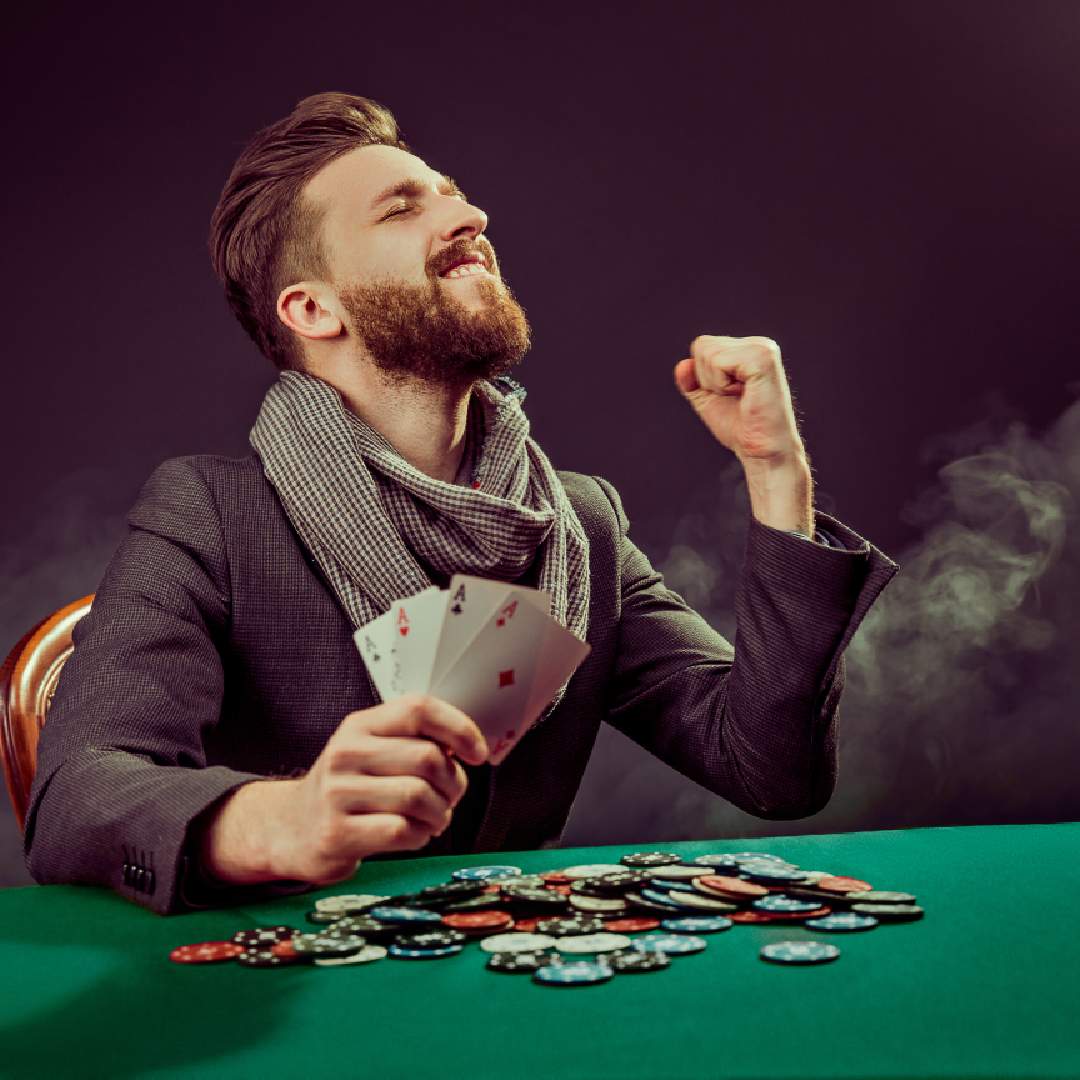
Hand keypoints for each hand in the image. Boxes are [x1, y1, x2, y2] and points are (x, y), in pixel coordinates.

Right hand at [269, 694, 489, 884]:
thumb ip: (414, 741)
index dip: (459, 728)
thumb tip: (467, 744)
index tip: (478, 752)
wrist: (290, 829)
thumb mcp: (371, 751)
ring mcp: (337, 793)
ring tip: (432, 818)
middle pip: (427, 757)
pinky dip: (420, 835)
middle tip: (450, 796)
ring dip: (439, 813)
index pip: (419, 709)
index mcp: (360, 725)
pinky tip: (413, 834)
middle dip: (453, 783)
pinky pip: (402, 831)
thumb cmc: (347, 789)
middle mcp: (346, 752)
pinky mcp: (336, 833)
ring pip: (419, 796)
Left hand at [673, 335, 805, 465]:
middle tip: (735, 397)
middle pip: (703, 346)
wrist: (762, 451)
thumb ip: (692, 381)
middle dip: (708, 379)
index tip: (729, 395)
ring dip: (716, 383)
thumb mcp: (707, 400)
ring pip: (708, 353)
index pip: (703, 346)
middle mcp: (758, 344)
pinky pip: (717, 362)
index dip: (704, 376)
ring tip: (741, 396)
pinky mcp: (762, 360)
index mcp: (748, 349)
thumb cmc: (741, 428)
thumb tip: (682, 365)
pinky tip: (744, 395)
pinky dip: (721, 384)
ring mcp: (762, 349)